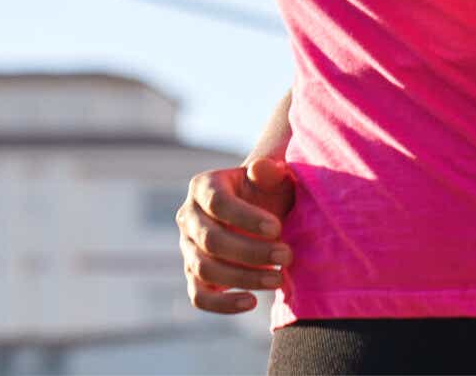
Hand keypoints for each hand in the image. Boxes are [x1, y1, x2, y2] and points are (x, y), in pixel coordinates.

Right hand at [179, 154, 296, 313]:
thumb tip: (259, 169)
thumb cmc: (270, 192)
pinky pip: (199, 296)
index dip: (246, 218)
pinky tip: (252, 302)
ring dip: (243, 278)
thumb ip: (270, 170)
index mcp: (203, 186)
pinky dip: (223, 305)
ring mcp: (188, 248)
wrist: (264, 214)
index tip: (277, 228)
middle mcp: (188, 217)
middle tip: (287, 256)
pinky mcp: (194, 275)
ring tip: (278, 279)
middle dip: (251, 252)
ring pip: (204, 270)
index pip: (217, 203)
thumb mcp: (274, 177)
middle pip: (210, 240)